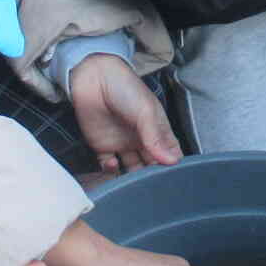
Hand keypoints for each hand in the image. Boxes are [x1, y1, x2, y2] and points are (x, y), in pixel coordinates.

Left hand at [70, 53, 181, 174]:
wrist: (94, 78)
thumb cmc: (125, 88)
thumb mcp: (146, 112)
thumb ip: (156, 137)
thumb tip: (172, 161)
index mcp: (156, 130)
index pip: (169, 153)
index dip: (170, 166)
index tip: (170, 179)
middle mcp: (141, 139)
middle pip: (150, 165)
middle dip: (151, 176)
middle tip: (150, 187)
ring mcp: (122, 143)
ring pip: (130, 168)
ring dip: (131, 177)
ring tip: (131, 182)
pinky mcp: (102, 146)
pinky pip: (108, 165)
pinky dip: (110, 171)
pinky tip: (113, 164)